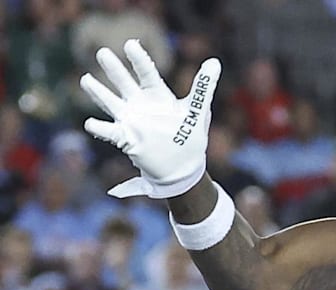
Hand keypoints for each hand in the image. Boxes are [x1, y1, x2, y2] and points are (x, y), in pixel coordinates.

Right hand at [80, 39, 220, 198]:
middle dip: (114, 70)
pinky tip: (90, 123)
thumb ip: (203, 87)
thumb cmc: (190, 136)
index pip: (147, 74)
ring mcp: (132, 121)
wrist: (183, 167)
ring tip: (86, 79)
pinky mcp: (126, 138)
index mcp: (158, 96)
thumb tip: (215, 62)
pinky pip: (110, 132)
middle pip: (125, 84)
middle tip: (102, 52)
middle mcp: (141, 105)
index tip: (131, 44)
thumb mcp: (197, 111)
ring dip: (99, 93)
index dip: (139, 60)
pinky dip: (100, 128)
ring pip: (112, 103)